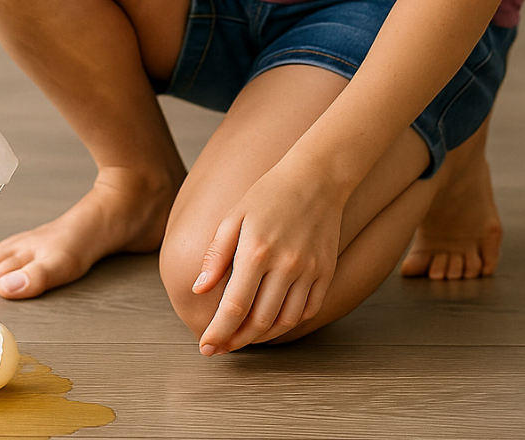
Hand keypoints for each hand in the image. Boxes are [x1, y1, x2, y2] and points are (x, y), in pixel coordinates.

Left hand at [193, 159, 344, 354]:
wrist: (316, 178)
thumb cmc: (269, 194)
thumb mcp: (234, 217)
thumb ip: (216, 254)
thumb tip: (198, 288)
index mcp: (256, 251)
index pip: (234, 307)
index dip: (219, 333)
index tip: (206, 346)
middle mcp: (285, 265)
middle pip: (259, 321)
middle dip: (236, 341)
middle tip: (222, 346)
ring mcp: (309, 271)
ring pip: (284, 322)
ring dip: (262, 337)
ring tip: (244, 337)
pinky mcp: (325, 273)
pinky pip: (307, 311)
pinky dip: (289, 323)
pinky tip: (273, 321)